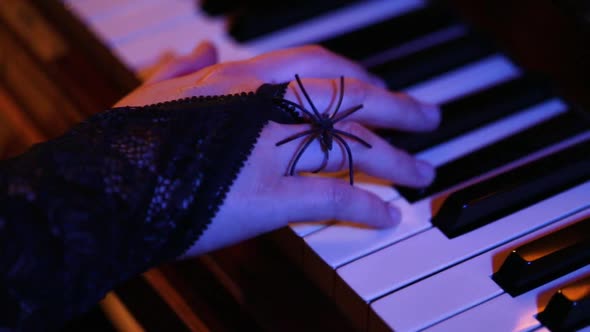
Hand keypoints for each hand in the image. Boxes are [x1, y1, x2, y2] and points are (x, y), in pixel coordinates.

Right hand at [117, 44, 439, 256]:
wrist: (102, 187)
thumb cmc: (129, 140)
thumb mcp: (157, 91)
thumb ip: (186, 67)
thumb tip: (202, 47)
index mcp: (241, 78)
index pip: (320, 64)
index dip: (360, 75)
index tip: (382, 89)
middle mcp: (263, 105)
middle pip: (350, 99)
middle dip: (398, 107)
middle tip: (432, 118)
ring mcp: (267, 150)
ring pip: (349, 147)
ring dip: (395, 160)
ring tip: (424, 173)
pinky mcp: (264, 197)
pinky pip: (328, 198)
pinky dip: (364, 207)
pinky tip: (389, 217)